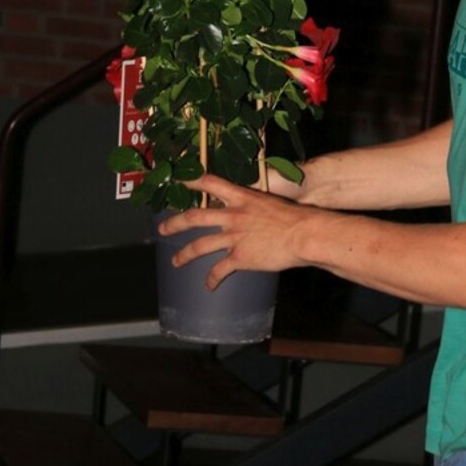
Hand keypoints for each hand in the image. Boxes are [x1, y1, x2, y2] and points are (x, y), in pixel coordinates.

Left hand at [158, 175, 313, 288]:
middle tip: (162, 228)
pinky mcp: (240, 257)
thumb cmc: (295, 217)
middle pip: (195, 217)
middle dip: (175, 223)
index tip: (179, 180)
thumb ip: (256, 206)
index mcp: (242, 197)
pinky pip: (219, 269)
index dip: (192, 180)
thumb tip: (254, 211)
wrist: (303, 234)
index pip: (211, 182)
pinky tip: (208, 286)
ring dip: (185, 255)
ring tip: (176, 262)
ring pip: (200, 245)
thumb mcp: (271, 202)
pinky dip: (212, 279)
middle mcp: (233, 215)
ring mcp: (234, 236)